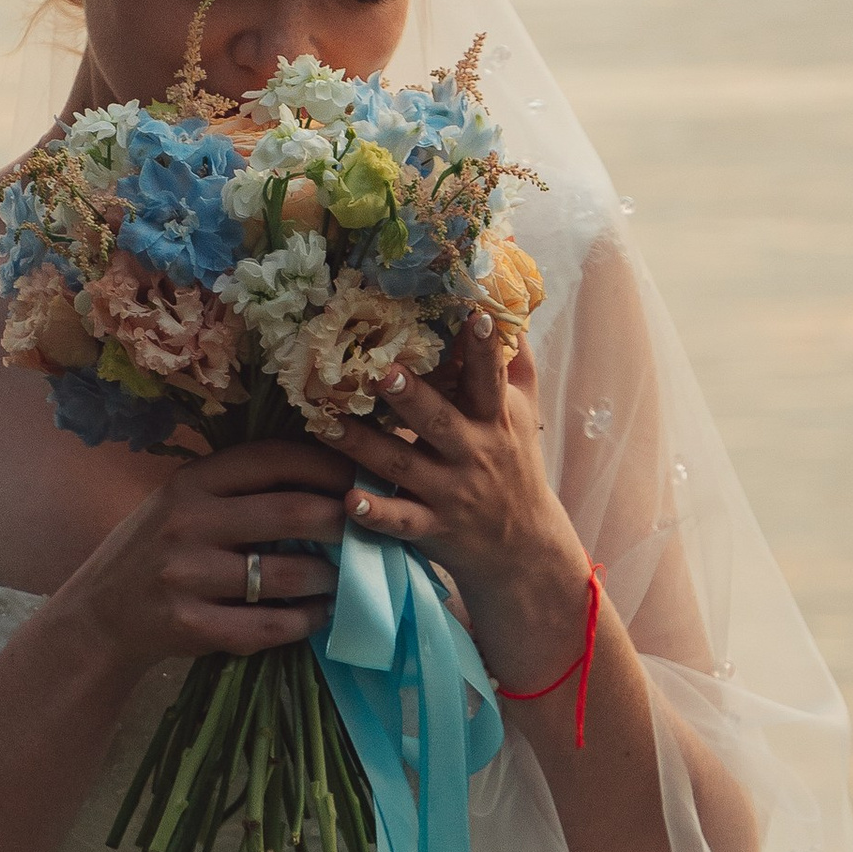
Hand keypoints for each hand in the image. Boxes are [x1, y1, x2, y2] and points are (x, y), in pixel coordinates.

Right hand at [55, 438, 353, 676]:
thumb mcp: (182, 502)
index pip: (274, 459)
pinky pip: (269, 626)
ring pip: (287, 574)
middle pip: (292, 512)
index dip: (327, 466)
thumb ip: (239, 488)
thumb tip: (329, 477)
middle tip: (370, 531)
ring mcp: (187, 576)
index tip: (362, 479)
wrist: (99, 615)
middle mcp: (187, 521)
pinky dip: (305, 622)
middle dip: (343, 521)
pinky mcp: (191, 625)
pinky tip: (318, 616)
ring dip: (330, 578)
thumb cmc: (156, 549)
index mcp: (191, 481)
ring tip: (345, 578)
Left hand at [333, 315, 595, 686]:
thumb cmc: (517, 465)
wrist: (523, 548)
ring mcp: (449, 493)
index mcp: (495, 421)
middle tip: (381, 372)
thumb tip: (509, 302)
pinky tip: (348, 502)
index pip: (491, 380)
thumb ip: (516, 360)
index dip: (485, 350)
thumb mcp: (524, 413)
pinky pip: (399, 521)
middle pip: (439, 421)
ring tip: (328, 424)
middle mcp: (472, 454)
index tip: (475, 316)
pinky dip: (374, 513)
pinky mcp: (430, 527)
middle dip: (412, 397)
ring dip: (364, 446)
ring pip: (402, 465)